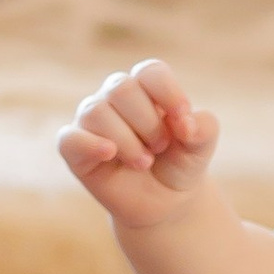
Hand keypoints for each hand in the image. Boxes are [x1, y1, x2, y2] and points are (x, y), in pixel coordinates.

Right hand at [59, 58, 220, 233]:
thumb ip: (204, 127)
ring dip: (127, 141)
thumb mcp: (202, 145)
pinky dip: (90, 144)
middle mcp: (114, 97)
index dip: (168, 93)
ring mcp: (91, 122)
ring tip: (144, 162)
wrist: (165, 202)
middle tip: (160, 148)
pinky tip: (110, 153)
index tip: (184, 123)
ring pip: (97, 111)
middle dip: (148, 124)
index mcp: (146, 88)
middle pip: (121, 88)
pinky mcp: (74, 149)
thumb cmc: (180, 163)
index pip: (150, 71)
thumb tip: (184, 124)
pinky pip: (69, 138)